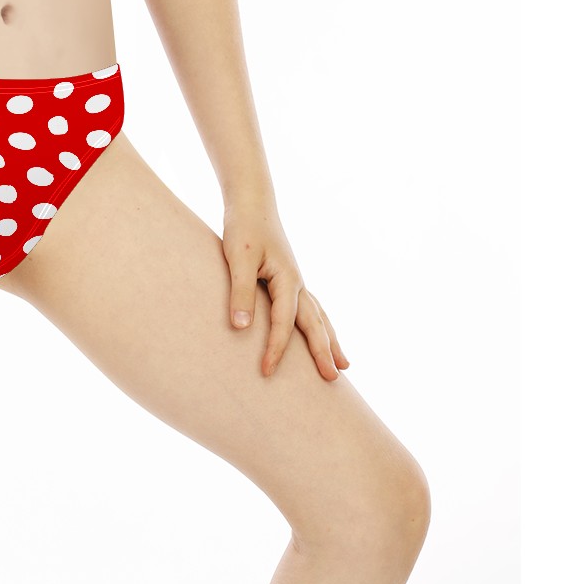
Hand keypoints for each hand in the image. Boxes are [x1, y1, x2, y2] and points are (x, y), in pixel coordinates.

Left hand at [221, 198, 349, 381]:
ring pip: (319, 316)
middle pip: (315, 323)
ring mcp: (296, 280)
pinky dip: (320, 324)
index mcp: (287, 278)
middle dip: (324, 351)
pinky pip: (310, 308)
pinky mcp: (288, 278)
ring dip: (330, 340)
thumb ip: (241, 292)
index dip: (276, 348)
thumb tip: (240, 328)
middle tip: (334, 380)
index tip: (266, 371)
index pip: (284, 322)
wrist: (251, 202)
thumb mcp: (239, 258)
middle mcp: (297, 282)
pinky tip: (321, 332)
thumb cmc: (244, 228)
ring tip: (344, 365)